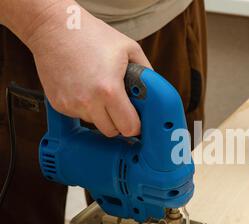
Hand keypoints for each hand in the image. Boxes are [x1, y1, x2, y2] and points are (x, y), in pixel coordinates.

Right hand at [25, 1, 150, 136]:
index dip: (136, 125)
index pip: (128, 127)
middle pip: (111, 131)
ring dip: (101, 114)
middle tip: (121, 106)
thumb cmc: (91, 35)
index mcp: (109, 90)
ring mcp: (71, 104)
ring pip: (95, 124)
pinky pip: (79, 116)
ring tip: (100, 91)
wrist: (53, 28)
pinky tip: (85, 88)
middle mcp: (88, 101)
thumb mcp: (129, 49)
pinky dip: (85, 108)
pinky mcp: (58, 104)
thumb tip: (155, 92)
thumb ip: (147, 73)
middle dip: (119, 121)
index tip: (137, 120)